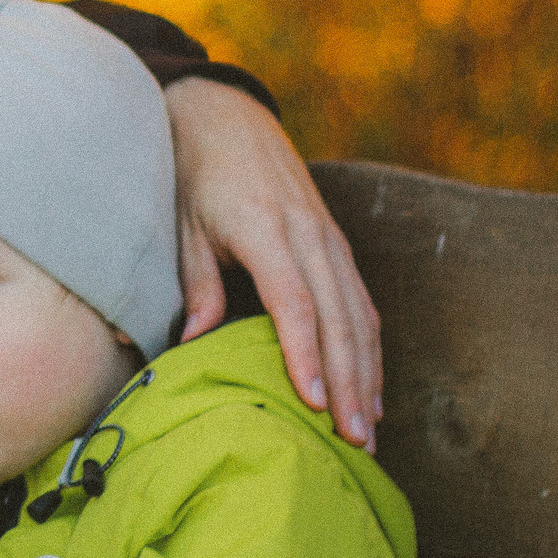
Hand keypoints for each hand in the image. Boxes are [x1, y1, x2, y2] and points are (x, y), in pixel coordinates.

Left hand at [164, 76, 381, 448]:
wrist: (226, 116)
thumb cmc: (194, 175)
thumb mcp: (184, 226)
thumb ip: (198, 284)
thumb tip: (194, 344)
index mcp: (265, 230)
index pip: (293, 303)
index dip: (305, 355)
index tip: (314, 403)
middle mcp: (308, 235)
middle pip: (338, 319)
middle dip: (350, 384)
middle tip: (354, 441)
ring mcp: (329, 238)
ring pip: (359, 316)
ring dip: (368, 376)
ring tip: (369, 432)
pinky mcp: (337, 243)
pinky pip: (362, 303)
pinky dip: (370, 349)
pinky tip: (372, 390)